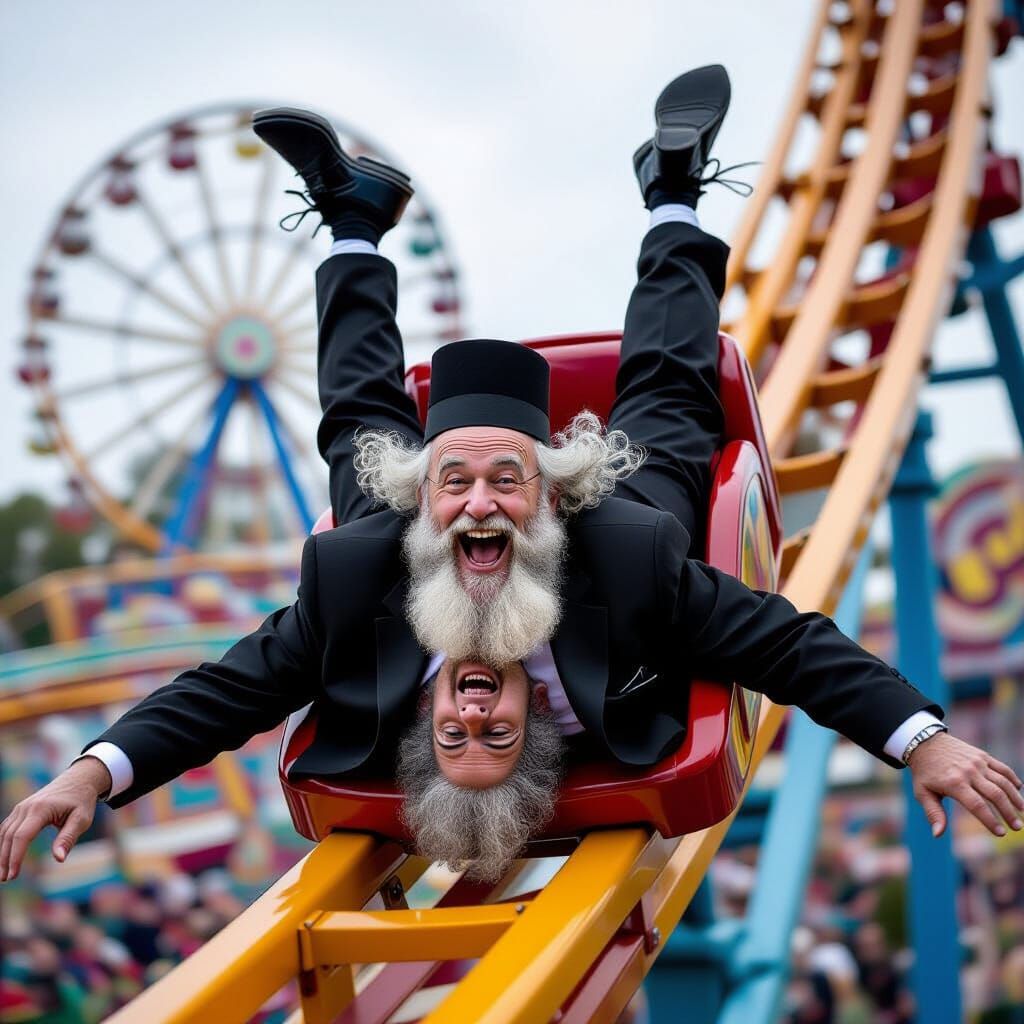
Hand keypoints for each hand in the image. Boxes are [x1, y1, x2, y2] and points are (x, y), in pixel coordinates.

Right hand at [0, 756, 110, 881]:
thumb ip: (68, 839)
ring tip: (4, 872)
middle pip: (10, 836)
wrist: (79, 779)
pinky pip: (7, 827)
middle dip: (5, 859)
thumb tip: (59, 859)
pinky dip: (4, 842)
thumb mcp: (81, 819)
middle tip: (6, 879)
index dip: (15, 857)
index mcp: (41, 809)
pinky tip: (5, 856)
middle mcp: (27, 807)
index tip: (13, 875)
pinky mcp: (21, 809)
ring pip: (5, 832)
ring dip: (2, 852)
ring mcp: (22, 807)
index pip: (22, 836)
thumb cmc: (81, 801)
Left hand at [908, 733, 1023, 838]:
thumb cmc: (924, 772)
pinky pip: (1002, 768)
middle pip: (995, 795)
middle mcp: (968, 772)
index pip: (977, 805)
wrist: (925, 742)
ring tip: (1022, 812)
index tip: (1000, 833)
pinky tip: (1018, 790)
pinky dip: (1012, 779)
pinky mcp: (982, 756)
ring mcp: (977, 762)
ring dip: (1015, 798)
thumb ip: (933, 813)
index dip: (990, 820)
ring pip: (1003, 782)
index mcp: (954, 783)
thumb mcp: (922, 792)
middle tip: (1017, 827)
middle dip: (1008, 812)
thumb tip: (937, 834)